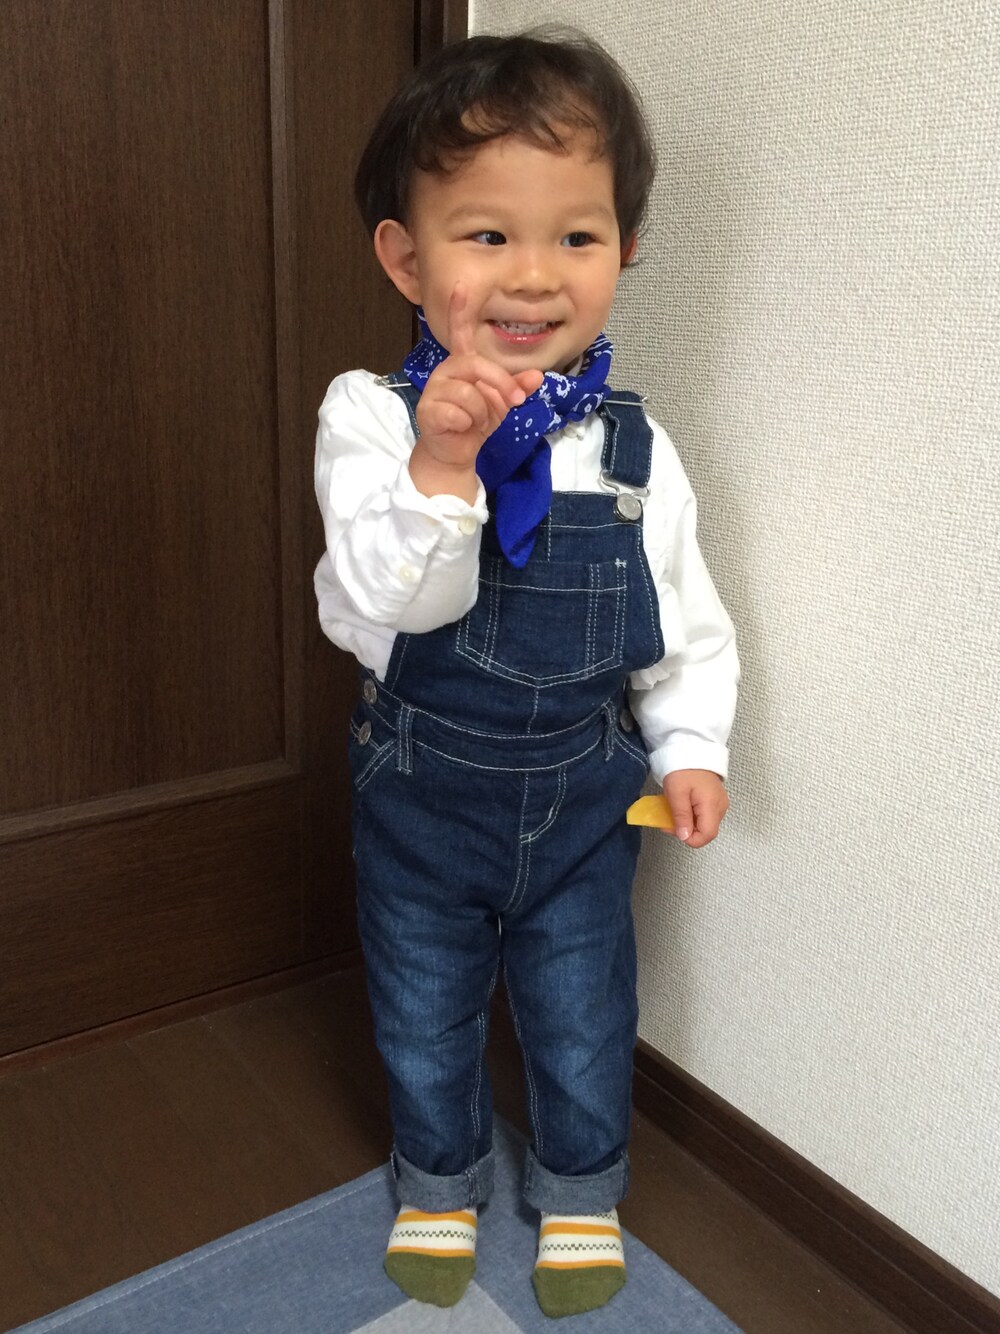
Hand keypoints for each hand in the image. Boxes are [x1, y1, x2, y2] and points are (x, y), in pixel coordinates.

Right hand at [408, 284, 543, 500]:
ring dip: (482, 413)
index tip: (461, 285)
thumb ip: (517, 386)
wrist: (457, 452)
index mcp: (463, 363)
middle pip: (477, 366)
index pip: (460, 332)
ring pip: (469, 393)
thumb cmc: (477, 422)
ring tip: (475, 421)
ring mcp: (434, 389)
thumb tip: (538, 376)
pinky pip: (458, 413)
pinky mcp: (428, 409)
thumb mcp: (502, 402)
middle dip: (501, 386)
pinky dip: (467, 425)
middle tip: (513, 404)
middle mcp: (447, 370)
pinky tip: (461, 428)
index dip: (459, 309)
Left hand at [663, 770, 728, 847]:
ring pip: (703, 824)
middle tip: (667, 819)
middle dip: (685, 830)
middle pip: (705, 831)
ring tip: (672, 811)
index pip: (707, 836)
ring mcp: (719, 803)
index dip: (689, 838)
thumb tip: (685, 837)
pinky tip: (680, 806)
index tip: (672, 827)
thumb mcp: (676, 793)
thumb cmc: (683, 768)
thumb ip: (681, 817)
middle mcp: (720, 807)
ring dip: (686, 822)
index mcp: (712, 806)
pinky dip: (690, 815)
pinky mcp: (715, 799)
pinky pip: (703, 815)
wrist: (691, 748)